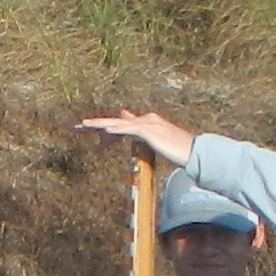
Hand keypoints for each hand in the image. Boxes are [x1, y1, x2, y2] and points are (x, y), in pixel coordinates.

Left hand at [80, 109, 196, 167]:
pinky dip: (113, 129)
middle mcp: (147, 120)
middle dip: (97, 125)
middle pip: (117, 122)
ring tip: (82, 126)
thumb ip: (152, 148)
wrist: (197, 153)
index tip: (96, 134)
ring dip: (98, 124)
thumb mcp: (162, 150)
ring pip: (117, 123)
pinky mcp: (148, 131)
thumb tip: (142, 149)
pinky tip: (102, 131)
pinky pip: (126, 129)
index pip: (125, 126)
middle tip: (78, 127)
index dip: (109, 132)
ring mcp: (147, 124)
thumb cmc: (183, 154)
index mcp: (150, 124)